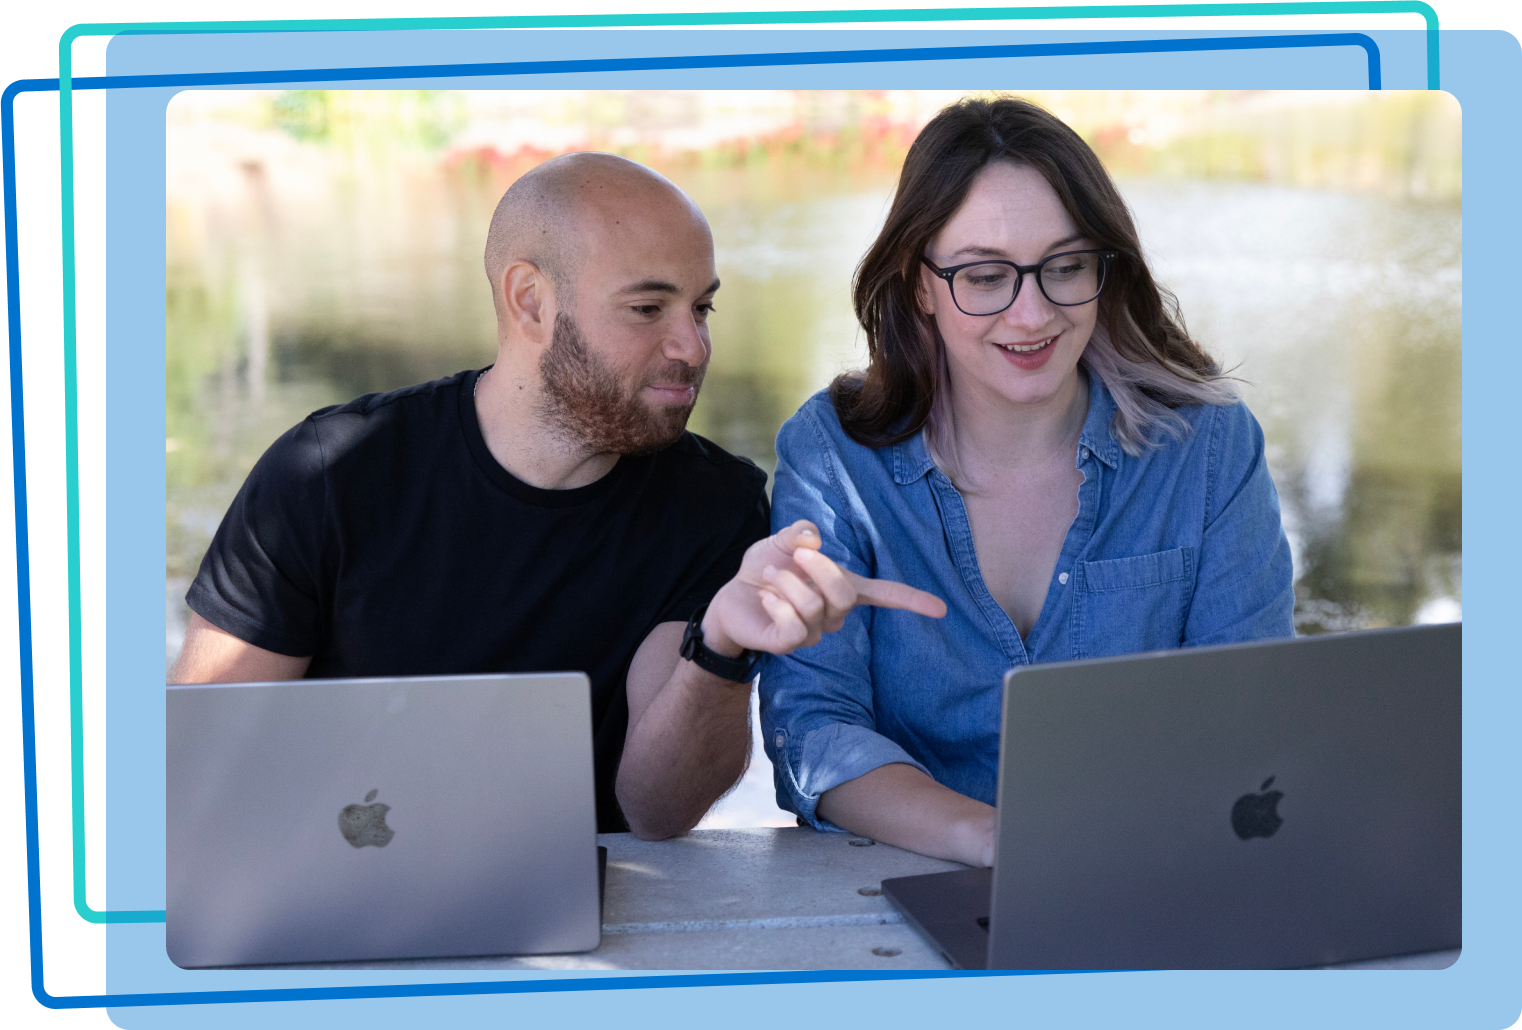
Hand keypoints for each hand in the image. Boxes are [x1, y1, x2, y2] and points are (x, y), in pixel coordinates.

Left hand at [701, 520, 946, 657]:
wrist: (734, 596)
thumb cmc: (768, 567)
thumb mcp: (783, 542)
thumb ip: (799, 534)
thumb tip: (812, 538)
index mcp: (843, 586)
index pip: (885, 594)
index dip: (911, 600)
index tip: (941, 609)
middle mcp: (835, 613)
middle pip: (845, 595)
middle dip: (821, 569)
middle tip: (796, 555)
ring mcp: (814, 632)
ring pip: (815, 607)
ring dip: (787, 583)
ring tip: (769, 576)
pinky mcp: (789, 645)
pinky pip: (794, 628)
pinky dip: (777, 605)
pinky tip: (766, 598)